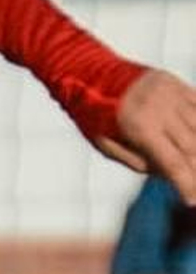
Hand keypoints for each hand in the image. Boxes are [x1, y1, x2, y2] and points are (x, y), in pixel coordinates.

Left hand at [97, 69, 195, 202]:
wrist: (87, 72)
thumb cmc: (92, 114)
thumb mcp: (106, 144)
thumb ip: (136, 161)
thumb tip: (168, 175)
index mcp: (139, 126)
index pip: (172, 162)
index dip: (185, 183)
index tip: (192, 200)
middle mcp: (160, 108)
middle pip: (191, 147)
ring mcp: (170, 93)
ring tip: (195, 167)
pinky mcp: (175, 83)